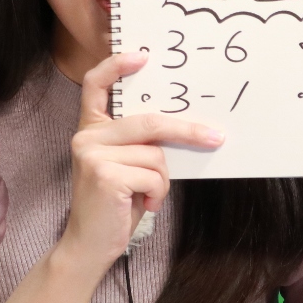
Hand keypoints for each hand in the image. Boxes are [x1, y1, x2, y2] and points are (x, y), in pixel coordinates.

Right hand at [60, 51, 223, 270]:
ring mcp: (92, 155)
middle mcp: (87, 137)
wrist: (88, 246)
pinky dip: (158, 193)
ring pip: (155, 153)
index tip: (142, 56)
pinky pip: (154, 175)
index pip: (95, 85)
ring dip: (162, 179)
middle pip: (148, 121)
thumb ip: (140, 143)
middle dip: (187, 130)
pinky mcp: (105, 175)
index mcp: (91, 129)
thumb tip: (188, 125)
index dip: (116, 66)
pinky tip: (144, 205)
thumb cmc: (115, 205)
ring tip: (147, 195)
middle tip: (215, 138)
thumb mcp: (126, 166)